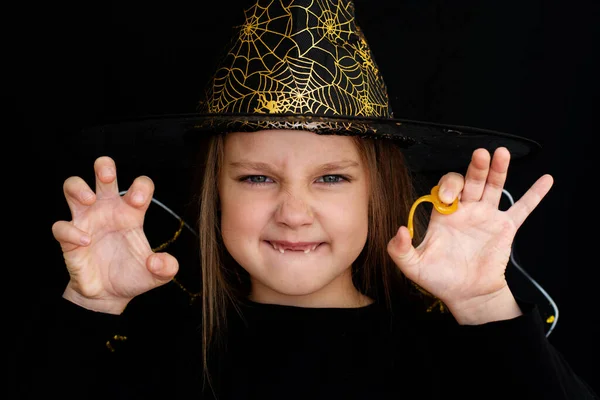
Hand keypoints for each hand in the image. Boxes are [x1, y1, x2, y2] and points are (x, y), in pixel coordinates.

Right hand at [51, 156, 178, 313]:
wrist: (109, 296)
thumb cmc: (133, 276)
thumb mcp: (157, 274)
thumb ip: (166, 267)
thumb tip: (160, 262)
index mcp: (132, 213)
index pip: (139, 186)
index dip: (140, 187)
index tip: (139, 201)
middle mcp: (108, 210)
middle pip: (103, 174)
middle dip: (104, 166)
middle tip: (107, 176)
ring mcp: (87, 221)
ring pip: (73, 188)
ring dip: (78, 187)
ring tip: (89, 199)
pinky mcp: (69, 239)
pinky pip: (62, 227)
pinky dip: (71, 231)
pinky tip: (85, 241)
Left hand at [387, 147, 553, 323]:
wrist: (466, 295)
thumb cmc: (438, 279)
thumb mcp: (412, 266)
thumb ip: (399, 250)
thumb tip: (398, 230)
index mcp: (444, 214)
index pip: (446, 189)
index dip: (448, 187)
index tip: (449, 196)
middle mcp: (466, 210)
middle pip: (472, 181)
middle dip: (475, 168)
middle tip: (480, 155)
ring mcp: (487, 217)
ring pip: (494, 187)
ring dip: (498, 171)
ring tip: (501, 153)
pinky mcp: (506, 228)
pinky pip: (522, 209)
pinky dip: (535, 195)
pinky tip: (546, 180)